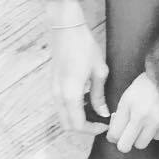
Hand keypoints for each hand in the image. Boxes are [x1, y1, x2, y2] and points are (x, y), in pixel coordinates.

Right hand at [46, 1, 108, 133]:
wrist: (66, 28)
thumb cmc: (84, 47)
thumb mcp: (99, 71)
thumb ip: (99, 95)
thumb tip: (103, 112)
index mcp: (70, 94)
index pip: (78, 124)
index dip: (92, 130)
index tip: (105, 125)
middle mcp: (58, 95)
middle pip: (67, 125)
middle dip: (84, 128)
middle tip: (100, 122)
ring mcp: (53, 90)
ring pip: (63, 116)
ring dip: (77, 119)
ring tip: (95, 112)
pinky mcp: (53, 84)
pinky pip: (61, 106)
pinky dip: (72, 110)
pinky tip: (86, 101)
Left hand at [107, 73, 158, 151]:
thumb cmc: (147, 83)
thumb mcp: (129, 94)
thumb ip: (121, 113)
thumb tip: (116, 129)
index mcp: (127, 105)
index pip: (114, 134)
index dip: (112, 137)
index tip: (115, 134)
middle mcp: (140, 116)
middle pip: (125, 146)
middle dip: (124, 142)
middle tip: (127, 135)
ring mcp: (155, 121)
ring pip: (141, 144)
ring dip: (140, 138)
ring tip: (142, 126)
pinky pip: (156, 137)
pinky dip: (154, 132)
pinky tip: (155, 121)